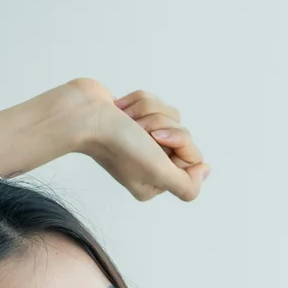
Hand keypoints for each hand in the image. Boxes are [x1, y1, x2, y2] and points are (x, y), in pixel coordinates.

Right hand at [76, 82, 211, 202]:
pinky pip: (155, 102)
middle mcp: (151, 163)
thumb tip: (204, 171)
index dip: (179, 143)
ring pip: (171, 115)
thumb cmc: (117, 144)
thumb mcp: (158, 174)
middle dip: (161, 124)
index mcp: (157, 182)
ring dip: (148, 111)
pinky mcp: (135, 117)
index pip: (193, 158)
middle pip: (184, 134)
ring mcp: (142, 140)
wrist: (82, 113)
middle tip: (138, 131)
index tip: (155, 141)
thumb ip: (187, 186)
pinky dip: (138, 101)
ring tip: (126, 119)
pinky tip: (121, 110)